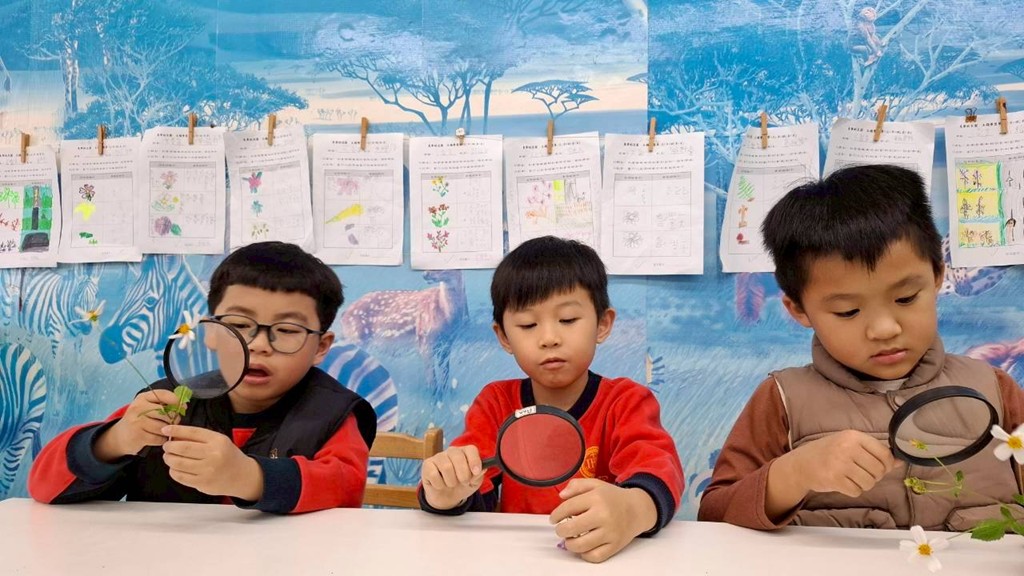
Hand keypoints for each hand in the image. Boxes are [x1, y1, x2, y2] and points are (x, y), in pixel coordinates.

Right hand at [94, 389, 181, 460]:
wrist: (120, 436)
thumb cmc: (140, 420)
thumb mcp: (147, 407)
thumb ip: (163, 404)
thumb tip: (183, 405)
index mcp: (143, 397)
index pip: (163, 394)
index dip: (177, 400)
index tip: (183, 407)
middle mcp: (138, 408)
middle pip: (166, 413)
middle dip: (174, 418)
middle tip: (172, 422)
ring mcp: (137, 422)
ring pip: (164, 427)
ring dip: (167, 431)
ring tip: (163, 430)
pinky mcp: (138, 436)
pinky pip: (160, 438)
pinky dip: (162, 440)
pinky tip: (157, 437)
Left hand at [160, 425, 262, 500]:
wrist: (241, 476)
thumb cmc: (227, 456)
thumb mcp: (219, 441)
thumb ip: (199, 438)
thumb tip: (174, 435)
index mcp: (218, 441)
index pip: (193, 432)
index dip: (176, 430)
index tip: (165, 429)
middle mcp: (214, 455)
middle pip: (183, 448)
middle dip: (170, 446)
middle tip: (166, 446)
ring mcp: (208, 470)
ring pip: (179, 463)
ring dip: (169, 459)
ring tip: (168, 457)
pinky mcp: (203, 483)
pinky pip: (181, 477)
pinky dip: (173, 471)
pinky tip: (174, 468)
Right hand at [421, 445, 485, 509]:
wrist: (447, 497)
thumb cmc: (462, 486)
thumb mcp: (474, 483)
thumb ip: (478, 476)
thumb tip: (482, 469)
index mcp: (465, 452)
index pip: (471, 449)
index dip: (474, 460)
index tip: (476, 472)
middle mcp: (452, 451)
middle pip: (458, 457)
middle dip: (463, 474)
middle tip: (464, 482)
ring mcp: (438, 457)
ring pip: (446, 467)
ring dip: (451, 482)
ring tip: (451, 484)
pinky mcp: (427, 465)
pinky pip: (434, 474)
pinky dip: (439, 484)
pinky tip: (440, 484)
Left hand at [549, 479, 656, 562]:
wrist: (637, 509)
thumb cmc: (613, 498)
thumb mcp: (595, 485)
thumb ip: (577, 486)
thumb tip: (561, 496)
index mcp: (596, 498)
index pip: (568, 508)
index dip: (556, 515)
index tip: (554, 519)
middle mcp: (603, 515)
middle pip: (572, 528)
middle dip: (561, 530)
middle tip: (561, 529)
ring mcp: (610, 532)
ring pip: (581, 545)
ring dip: (570, 544)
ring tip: (569, 539)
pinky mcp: (615, 546)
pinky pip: (595, 556)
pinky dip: (585, 554)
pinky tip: (583, 547)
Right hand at [784, 429, 898, 497]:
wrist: (801, 464)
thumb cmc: (828, 453)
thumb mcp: (850, 445)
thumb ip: (874, 452)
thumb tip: (900, 462)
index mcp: (853, 436)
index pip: (884, 453)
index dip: (887, 464)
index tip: (880, 467)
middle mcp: (847, 448)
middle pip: (878, 470)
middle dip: (874, 476)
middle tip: (862, 474)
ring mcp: (840, 464)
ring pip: (869, 483)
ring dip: (864, 485)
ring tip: (852, 478)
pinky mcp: (834, 479)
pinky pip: (857, 491)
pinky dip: (853, 491)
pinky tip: (844, 483)